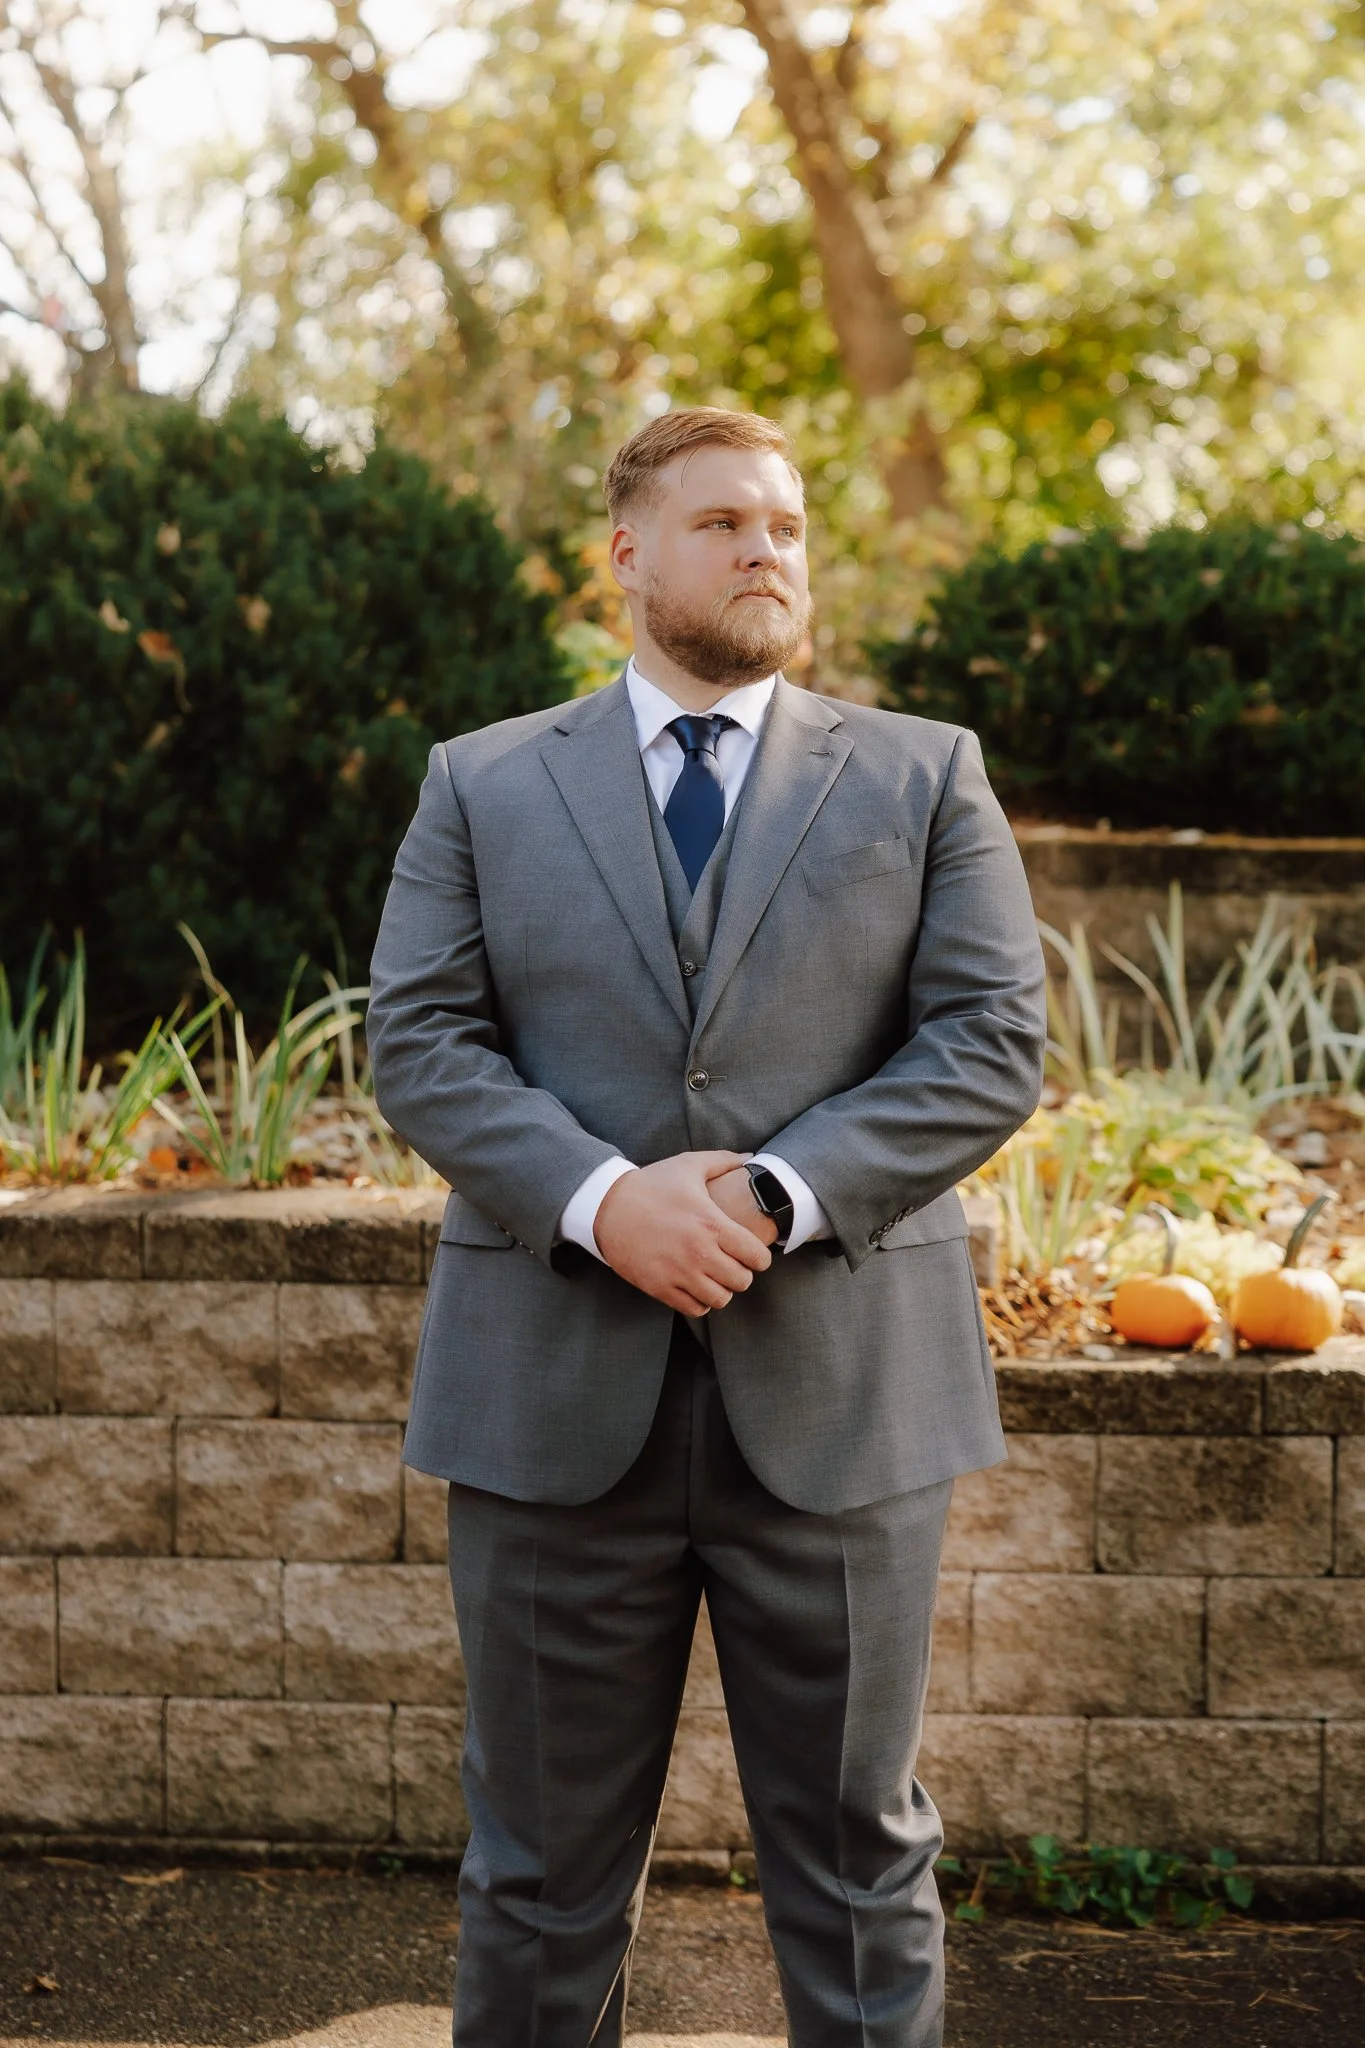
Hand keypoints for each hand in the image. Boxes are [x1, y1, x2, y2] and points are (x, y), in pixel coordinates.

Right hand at [594, 1150, 773, 1314]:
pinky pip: (694, 1309)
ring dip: (722, 1289)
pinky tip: (696, 1286)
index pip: (756, 1256)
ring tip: (715, 1277)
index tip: (752, 1253)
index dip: (760, 1257)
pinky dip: (700, 1302)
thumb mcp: (687, 1165)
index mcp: (711, 1223)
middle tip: (733, 1265)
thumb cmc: (650, 1184)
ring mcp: (678, 1272)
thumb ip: (722, 1160)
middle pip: (741, 1281)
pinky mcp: (660, 1287)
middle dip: (742, 1274)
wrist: (606, 1206)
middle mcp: (699, 1252)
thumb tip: (749, 1156)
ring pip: (720, 1299)